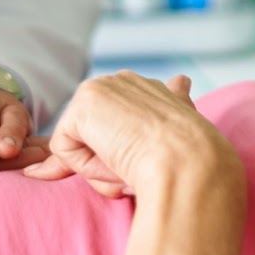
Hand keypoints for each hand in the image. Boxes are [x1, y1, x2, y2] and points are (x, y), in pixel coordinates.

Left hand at [23, 71, 238, 198]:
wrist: (186, 162)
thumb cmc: (189, 155)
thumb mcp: (179, 129)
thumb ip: (175, 103)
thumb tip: (181, 81)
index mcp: (149, 88)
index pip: (118, 118)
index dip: (114, 145)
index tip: (131, 161)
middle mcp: (123, 82)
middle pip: (94, 135)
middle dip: (106, 161)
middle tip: (135, 173)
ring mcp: (101, 89)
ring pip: (79, 144)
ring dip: (100, 167)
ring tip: (132, 168)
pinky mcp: (82, 106)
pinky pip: (65, 152)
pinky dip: (88, 168)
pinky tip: (118, 162)